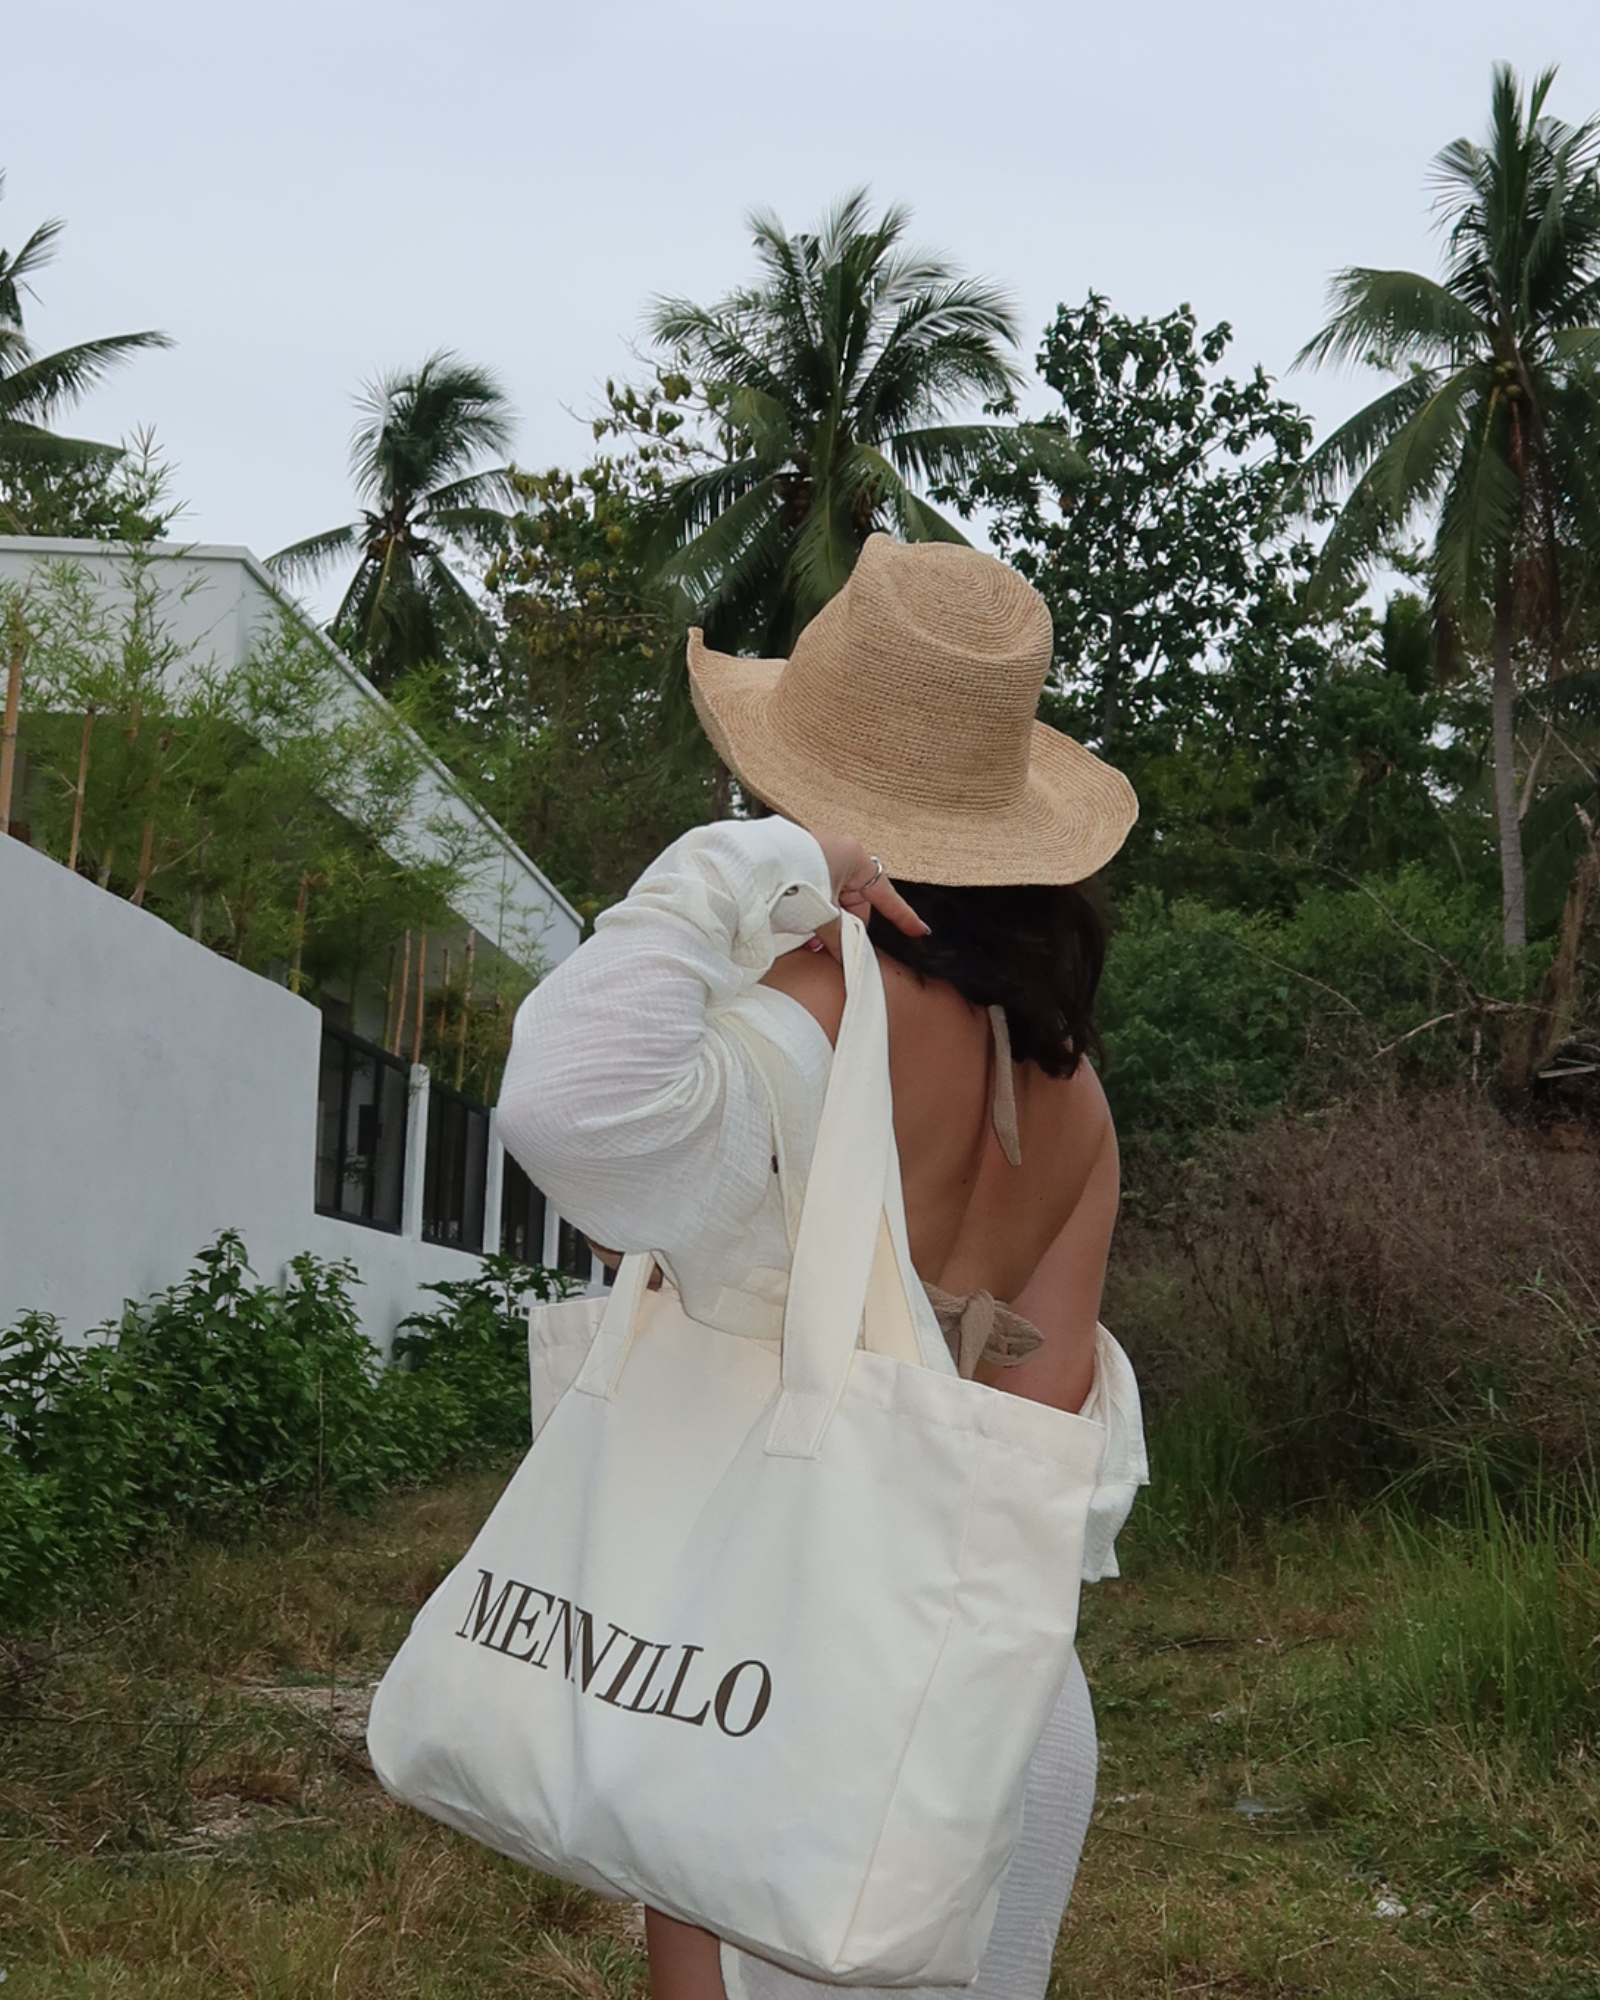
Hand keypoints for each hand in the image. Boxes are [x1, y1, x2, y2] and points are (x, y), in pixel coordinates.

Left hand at [807, 830, 929, 958]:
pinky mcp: (798, 860)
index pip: (886, 895)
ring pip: (834, 898)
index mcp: (855, 858)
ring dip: (825, 921)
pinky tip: (800, 926)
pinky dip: (812, 910)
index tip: (919, 931)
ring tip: (810, 939)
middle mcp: (840, 852)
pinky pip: (816, 891)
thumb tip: (849, 960)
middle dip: (846, 926)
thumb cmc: (797, 881)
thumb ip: (841, 936)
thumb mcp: (824, 913)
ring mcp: (819, 854)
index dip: (902, 917)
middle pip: (856, 900)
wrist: (754, 862)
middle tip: (831, 947)